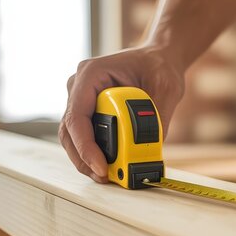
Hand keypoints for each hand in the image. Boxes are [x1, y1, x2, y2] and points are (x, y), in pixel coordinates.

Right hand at [60, 47, 184, 182]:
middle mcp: (80, 86)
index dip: (86, 146)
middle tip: (105, 177)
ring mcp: (82, 98)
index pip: (77, 116)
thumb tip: (151, 149)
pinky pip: (86, 135)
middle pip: (69, 131)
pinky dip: (94, 153)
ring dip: (87, 159)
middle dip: (84, 159)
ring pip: (73, 136)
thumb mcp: (166, 88)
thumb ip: (158, 117)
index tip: (101, 166)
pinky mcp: (90, 110)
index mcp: (91, 74)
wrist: (159, 57)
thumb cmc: (159, 66)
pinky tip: (109, 167)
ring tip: (108, 176)